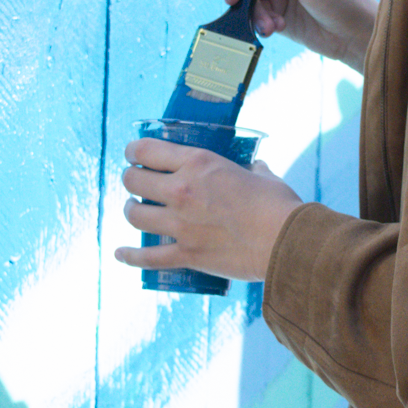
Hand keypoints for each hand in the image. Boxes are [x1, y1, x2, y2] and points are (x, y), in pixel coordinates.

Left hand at [115, 139, 302, 281]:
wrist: (286, 242)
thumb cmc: (279, 205)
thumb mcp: (262, 175)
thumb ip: (252, 169)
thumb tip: (254, 168)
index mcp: (198, 163)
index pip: (147, 150)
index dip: (133, 150)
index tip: (132, 153)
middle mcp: (182, 191)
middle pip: (134, 181)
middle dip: (131, 180)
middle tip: (136, 182)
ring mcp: (181, 225)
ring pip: (135, 215)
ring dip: (131, 211)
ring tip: (135, 210)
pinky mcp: (187, 254)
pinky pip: (147, 257)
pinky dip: (130, 256)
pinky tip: (120, 253)